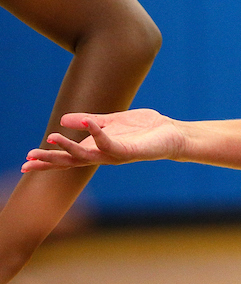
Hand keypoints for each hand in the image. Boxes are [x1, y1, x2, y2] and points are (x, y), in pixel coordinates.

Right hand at [22, 109, 184, 171]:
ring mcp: (116, 155)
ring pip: (87, 156)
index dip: (47, 161)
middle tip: (29, 159)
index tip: (25, 163)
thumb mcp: (111, 121)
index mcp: (97, 149)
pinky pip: (110, 144)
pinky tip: (90, 122)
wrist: (172, 133)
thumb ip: (89, 120)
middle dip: (50, 161)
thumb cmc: (143, 129)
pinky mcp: (130, 150)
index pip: (68, 158)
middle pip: (71, 162)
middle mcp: (104, 156)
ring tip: (51, 137)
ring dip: (69, 148)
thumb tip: (62, 120)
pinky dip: (98, 133)